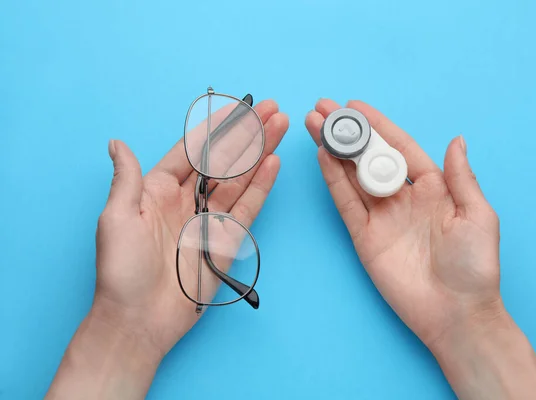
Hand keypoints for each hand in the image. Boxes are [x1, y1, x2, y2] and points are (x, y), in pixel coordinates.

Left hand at [47, 100, 287, 398]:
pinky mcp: (227, 240)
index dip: (216, 128)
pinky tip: (273, 162)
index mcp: (159, 189)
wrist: (140, 319)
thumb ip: (126, 179)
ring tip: (280, 126)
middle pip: (224, 159)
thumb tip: (116, 143)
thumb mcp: (117, 219)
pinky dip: (261, 185)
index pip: (193, 150)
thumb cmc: (121, 270)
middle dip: (248, 133)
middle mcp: (188, 199)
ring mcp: (210, 219)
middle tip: (271, 109)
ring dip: (260, 151)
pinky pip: (248, 207)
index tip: (237, 107)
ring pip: (240, 178)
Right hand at [306, 98, 499, 345]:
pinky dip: (333, 180)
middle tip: (323, 109)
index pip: (400, 147)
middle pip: (369, 157)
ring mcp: (381, 216)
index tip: (355, 106)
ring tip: (314, 124)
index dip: (378, 125)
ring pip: (352, 175)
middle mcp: (403, 197)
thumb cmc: (474, 266)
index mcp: (432, 187)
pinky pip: (346, 203)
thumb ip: (461, 178)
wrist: (455, 313)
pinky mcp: (364, 236)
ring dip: (334, 150)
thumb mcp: (477, 216)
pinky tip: (322, 157)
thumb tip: (457, 139)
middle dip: (347, 132)